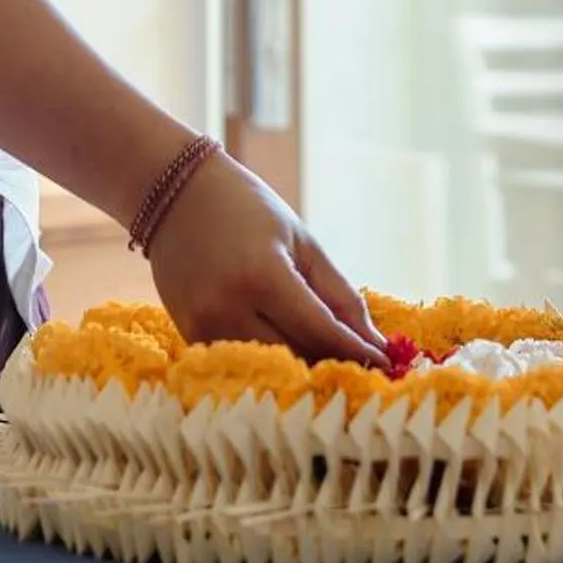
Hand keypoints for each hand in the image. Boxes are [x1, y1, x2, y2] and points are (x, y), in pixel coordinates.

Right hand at [143, 153, 385, 365]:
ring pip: (269, 367)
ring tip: (331, 362)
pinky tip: (291, 352)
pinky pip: (242, 361)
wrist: (175, 194)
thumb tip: (373, 342)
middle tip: (365, 368)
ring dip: (302, 367)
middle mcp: (228, 307)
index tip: (387, 365)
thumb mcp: (302, 241)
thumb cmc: (248, 208)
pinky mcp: (189, 335)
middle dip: (333, 364)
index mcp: (262, 275)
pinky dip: (271, 361)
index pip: (320, 331)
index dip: (357, 352)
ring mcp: (203, 326)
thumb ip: (339, 295)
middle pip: (295, 357)